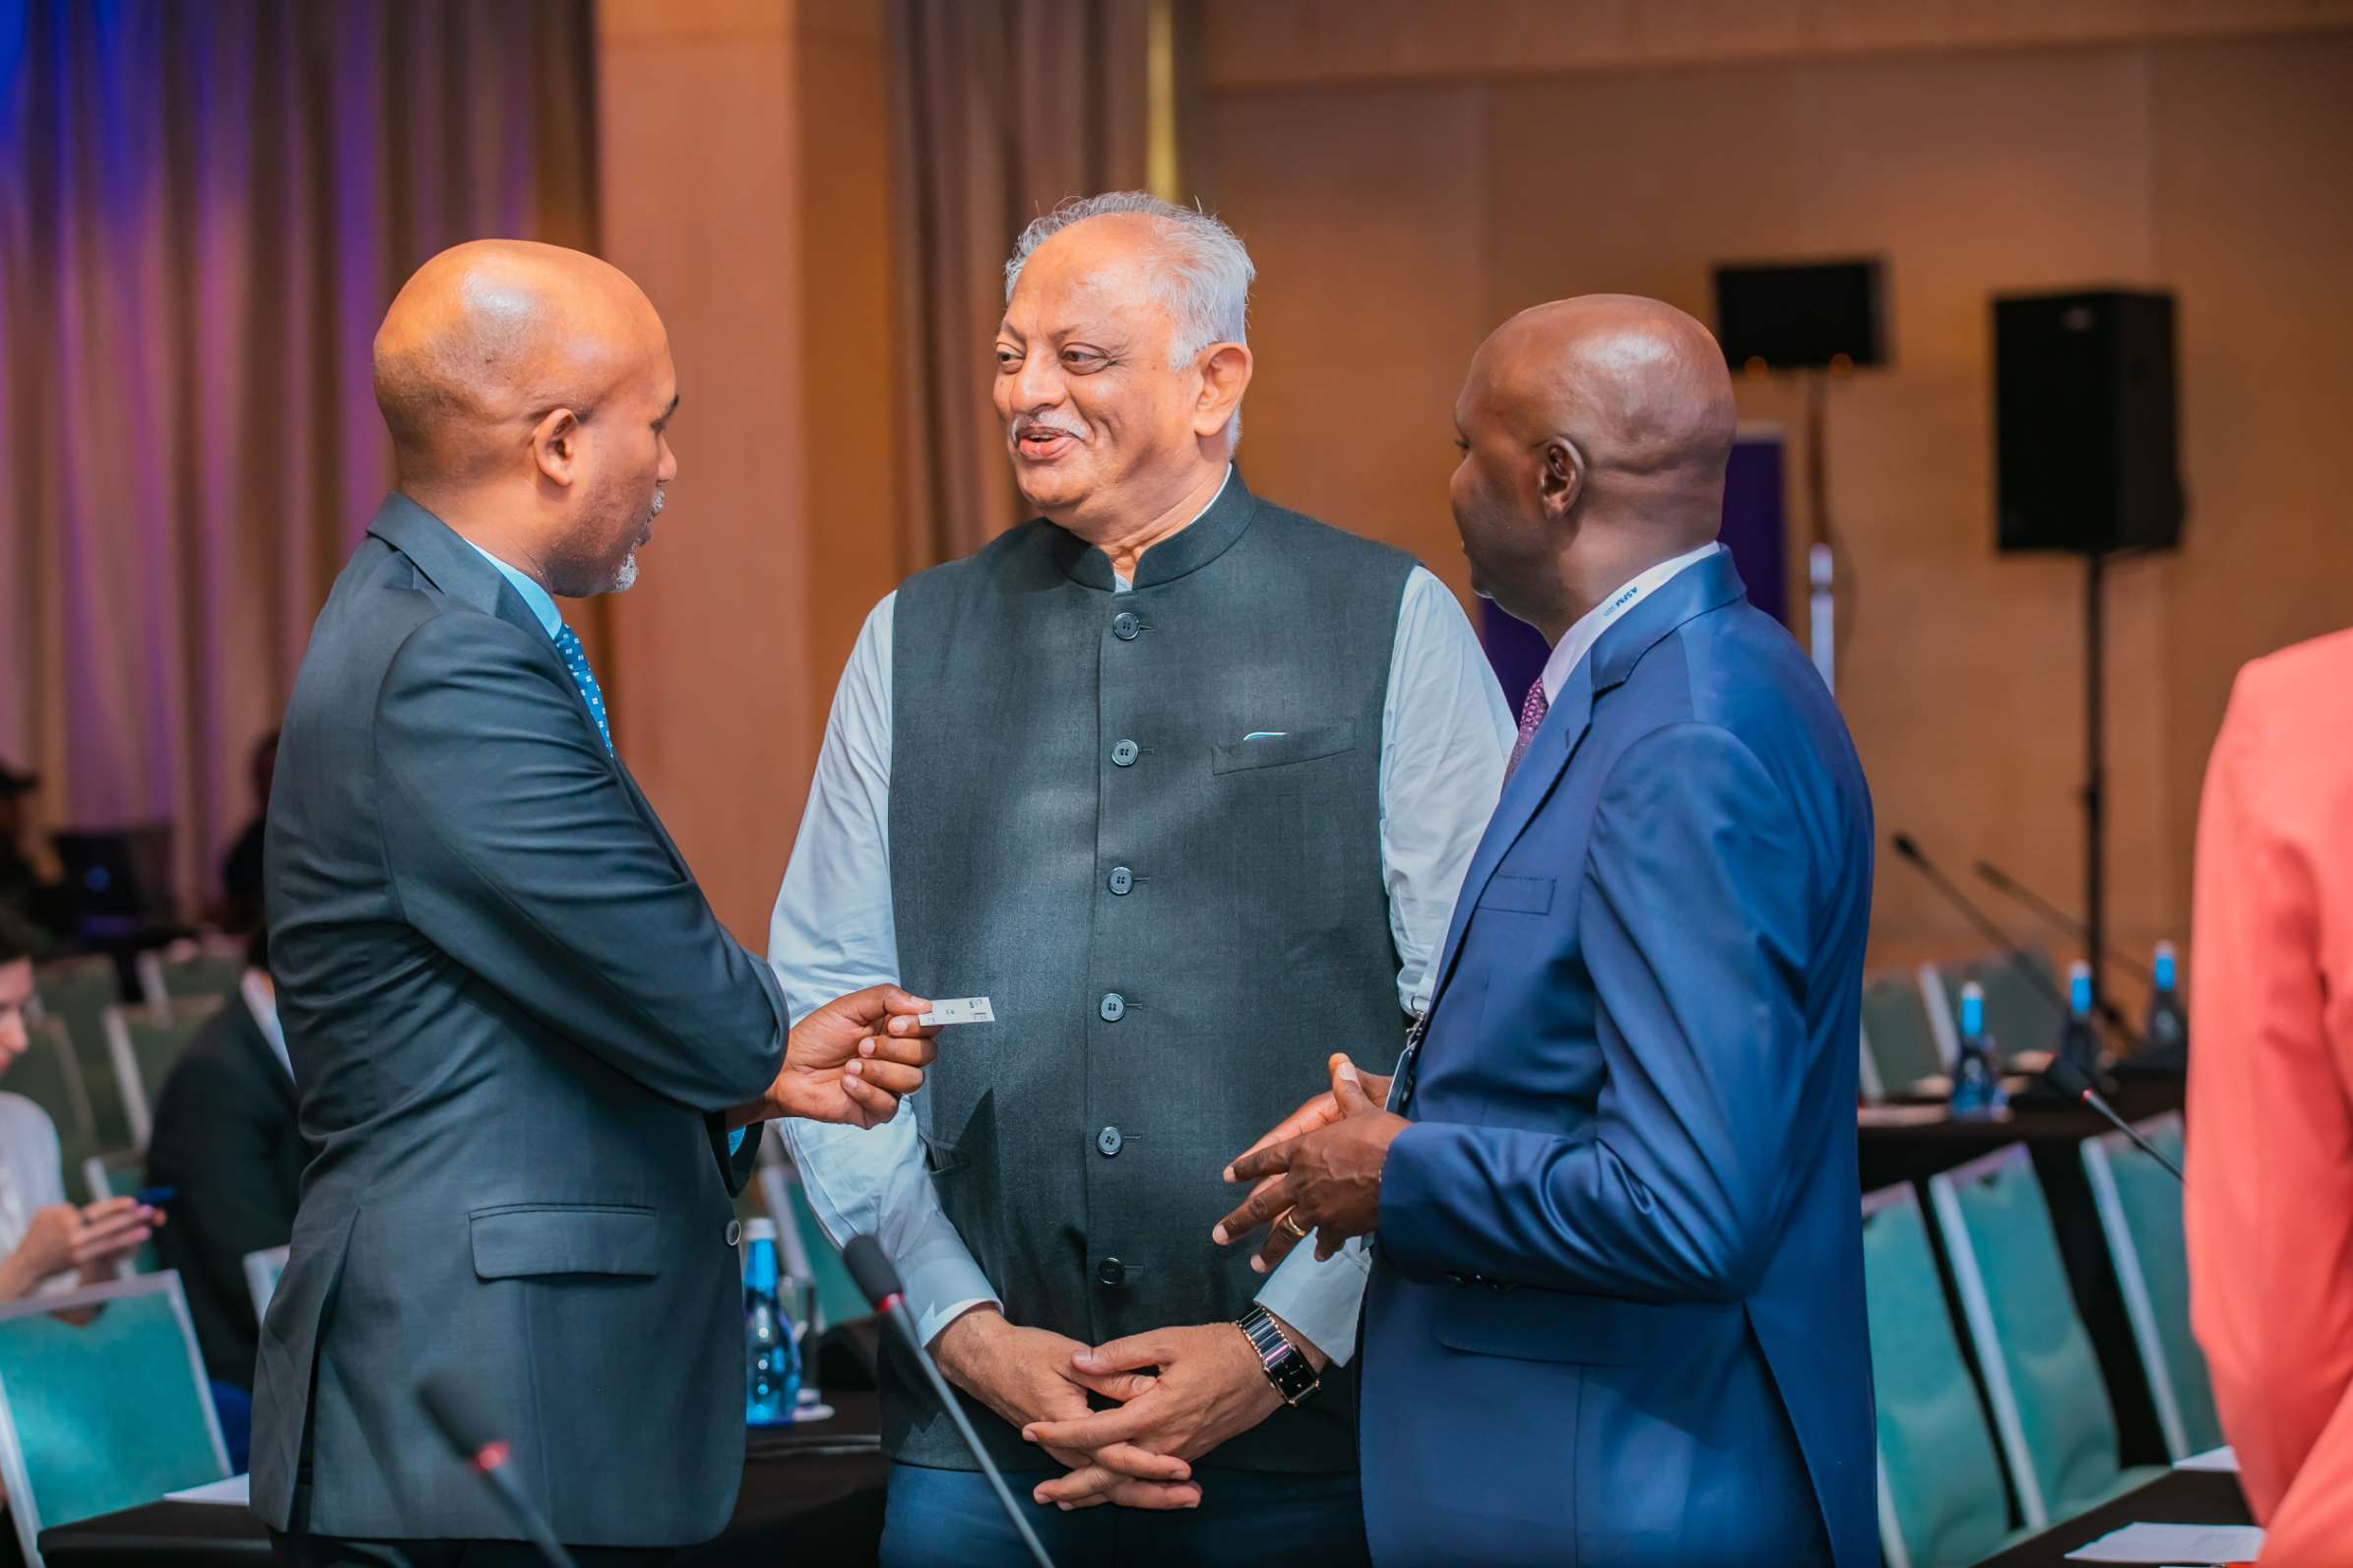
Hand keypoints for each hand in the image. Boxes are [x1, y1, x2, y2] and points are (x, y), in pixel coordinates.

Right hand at [3, 1200, 158, 1297]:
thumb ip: (67, 1209)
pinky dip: (120, 1247)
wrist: (29, 1263)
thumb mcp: (46, 1214)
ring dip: (129, 1235)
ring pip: (108, 1241)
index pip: (97, 1210)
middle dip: (129, 1218)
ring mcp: (78, 1250)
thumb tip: (91, 1210)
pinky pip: (104, 1252)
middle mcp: (73, 1235)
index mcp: (66, 1219)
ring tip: (147, 1230)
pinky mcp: (82, 1261)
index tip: (133, 1202)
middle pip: (106, 1225)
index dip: (117, 1206)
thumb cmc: (38, 1234)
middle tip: (149, 1211)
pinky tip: (134, 1243)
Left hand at [747, 985, 939, 1128]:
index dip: (920, 1026)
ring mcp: (889, 1085)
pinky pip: (889, 1104)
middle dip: (894, 1048)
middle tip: (862, 1046)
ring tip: (850, 1065)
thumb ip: (888, 997)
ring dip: (879, 1070)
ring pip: (913, 1080)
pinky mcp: (875, 1110)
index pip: (931, 1028)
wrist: (785, 1068)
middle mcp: (897, 1057)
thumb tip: (925, 1006)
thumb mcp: (850, 1007)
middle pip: (927, 1054)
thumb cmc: (816, 1037)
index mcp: (896, 1030)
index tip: (896, 1024)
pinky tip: (846, 1083)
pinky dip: (866, 1091)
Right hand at [933, 1309, 1199, 1510]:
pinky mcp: (1064, 1450)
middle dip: (1155, 1493)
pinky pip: (1094, 1478)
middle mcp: (1067, 1448)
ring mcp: (1064, 1453)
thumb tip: (1146, 1389)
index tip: (1182, 1467)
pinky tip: (1142, 1496)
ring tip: (1180, 1500)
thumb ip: (1109, 1375)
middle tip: (1192, 1498)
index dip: (1150, 1462)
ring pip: (1105, 1486)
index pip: (1115, 1453)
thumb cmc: (1027, 1353)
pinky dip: (1119, 1490)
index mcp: (1071, 1423)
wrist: (987, 1362)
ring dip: (1143, 1495)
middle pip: (1114, 1482)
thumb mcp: (1069, 1357)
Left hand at [1022, 1319, 1316, 1508]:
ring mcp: (1178, 1451)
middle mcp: (1163, 1441)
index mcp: (1153, 1412)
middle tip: (1040, 1493)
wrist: (1265, 1367)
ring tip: (1065, 1500)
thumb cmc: (1217, 1348)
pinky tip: (1110, 1488)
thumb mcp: (1166, 1340)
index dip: (1060, 1433)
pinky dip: (1124, 1487)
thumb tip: (1080, 1361)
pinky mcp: (1189, 1452)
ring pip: (1130, 1482)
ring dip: (1096, 1493)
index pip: (1095, 1432)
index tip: (1031, 1430)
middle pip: (1109, 1474)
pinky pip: (1149, 1478)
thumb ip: (1120, 1354)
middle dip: (1072, 1485)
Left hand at [1214, 1055, 1406, 1272]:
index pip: (1266, 1160)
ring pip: (1287, 1232)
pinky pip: (1325, 1240)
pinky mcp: (1340, 1227)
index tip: (1230, 1176)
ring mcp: (1318, 1209)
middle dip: (1239, 1221)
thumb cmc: (1383, 1138)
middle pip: (1263, 1205)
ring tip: (1255, 1265)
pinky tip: (1318, 1255)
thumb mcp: (1362, 1108)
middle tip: (1220, 1235)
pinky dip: (1322, 1247)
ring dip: (1270, 1250)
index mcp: (1303, 1151)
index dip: (1247, 1167)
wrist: (1407, 1174)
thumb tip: (1340, 1062)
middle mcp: (1303, 1183)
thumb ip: (1347, 1089)